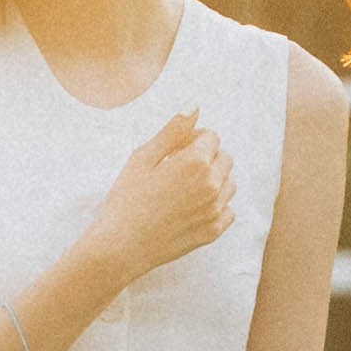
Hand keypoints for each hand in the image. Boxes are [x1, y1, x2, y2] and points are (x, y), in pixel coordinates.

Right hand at [88, 109, 234, 292]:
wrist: (121, 246)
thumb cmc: (126, 199)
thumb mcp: (143, 157)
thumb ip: (173, 130)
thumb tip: (194, 105)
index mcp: (195, 162)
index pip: (211, 137)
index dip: (192, 139)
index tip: (173, 151)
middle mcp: (212, 184)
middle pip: (225, 158)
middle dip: (206, 157)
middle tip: (177, 168)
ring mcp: (215, 210)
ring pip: (229, 183)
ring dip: (213, 180)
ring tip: (184, 189)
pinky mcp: (213, 231)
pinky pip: (228, 210)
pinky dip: (215, 206)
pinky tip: (191, 208)